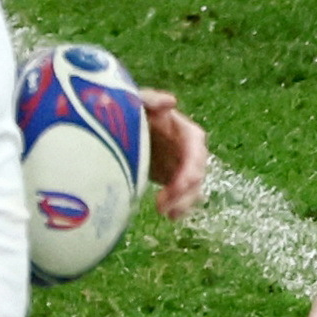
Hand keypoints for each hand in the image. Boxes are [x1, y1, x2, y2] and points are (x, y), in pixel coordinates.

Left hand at [139, 88, 209, 223]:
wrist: (118, 128)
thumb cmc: (129, 111)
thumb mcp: (137, 101)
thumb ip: (151, 99)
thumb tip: (170, 102)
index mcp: (185, 131)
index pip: (196, 150)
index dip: (190, 169)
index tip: (177, 185)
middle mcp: (189, 150)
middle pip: (197, 173)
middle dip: (184, 191)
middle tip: (162, 205)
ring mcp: (182, 166)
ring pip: (193, 188)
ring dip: (183, 202)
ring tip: (166, 214)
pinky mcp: (173, 179)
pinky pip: (183, 196)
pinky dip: (179, 207)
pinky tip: (170, 217)